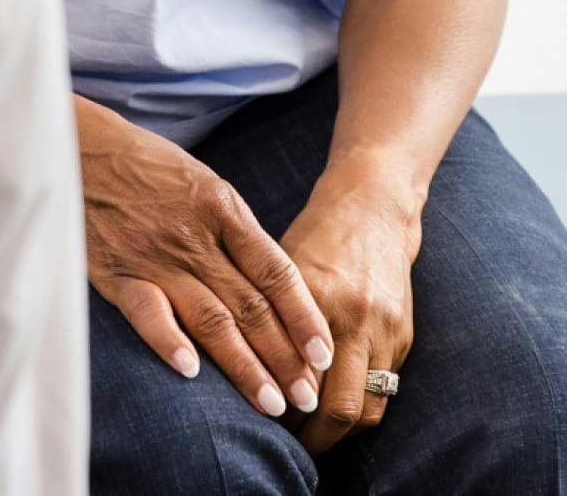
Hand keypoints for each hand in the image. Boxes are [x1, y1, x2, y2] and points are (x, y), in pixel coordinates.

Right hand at [76, 96, 333, 419]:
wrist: (83, 147)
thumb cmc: (149, 167)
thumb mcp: (203, 183)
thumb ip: (234, 232)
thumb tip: (272, 287)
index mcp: (222, 208)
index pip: (276, 272)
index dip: (304, 317)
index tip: (324, 356)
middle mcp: (195, 236)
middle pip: (251, 305)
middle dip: (284, 357)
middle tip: (307, 398)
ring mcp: (156, 256)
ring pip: (211, 320)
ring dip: (244, 366)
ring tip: (271, 405)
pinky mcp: (117, 272)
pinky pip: (148, 313)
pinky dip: (169, 341)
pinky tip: (191, 373)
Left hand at [280, 169, 418, 456]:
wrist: (373, 207)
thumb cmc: (316, 234)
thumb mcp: (282, 263)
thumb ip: (271, 314)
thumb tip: (250, 370)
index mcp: (315, 295)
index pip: (298, 376)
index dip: (280, 408)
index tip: (260, 422)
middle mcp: (354, 318)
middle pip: (338, 407)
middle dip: (313, 439)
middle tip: (286, 447)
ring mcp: (385, 330)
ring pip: (367, 408)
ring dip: (340, 432)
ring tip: (312, 439)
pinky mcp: (404, 336)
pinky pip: (385, 389)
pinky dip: (361, 407)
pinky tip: (338, 411)